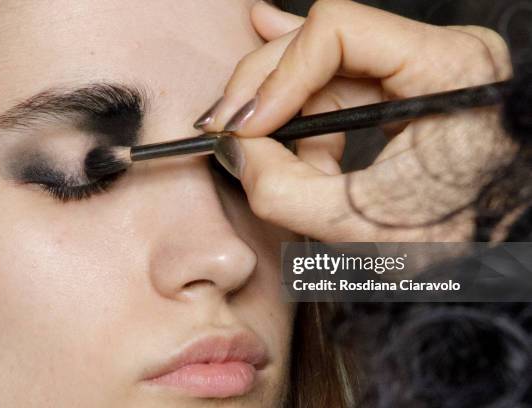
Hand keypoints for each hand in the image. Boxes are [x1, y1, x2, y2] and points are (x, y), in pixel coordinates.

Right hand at [195, 0, 513, 241]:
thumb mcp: (364, 225)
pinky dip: (303, 114)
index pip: (338, 31)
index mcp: (448, 68)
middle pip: (322, 42)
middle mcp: (438, 54)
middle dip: (266, 88)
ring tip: (273, 161)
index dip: (277, 76)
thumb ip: (286, 191)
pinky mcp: (405, 89)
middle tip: (224, 126)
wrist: (501, 254)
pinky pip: (338, 87)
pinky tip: (272, 113)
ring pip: (322, 71)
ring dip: (288, 118)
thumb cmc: (456, 242)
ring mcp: (422, 68)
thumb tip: (236, 152)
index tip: (243, 127)